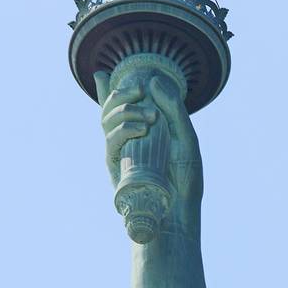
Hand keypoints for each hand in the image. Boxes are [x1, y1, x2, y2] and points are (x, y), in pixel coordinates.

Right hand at [94, 70, 203, 232]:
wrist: (180, 214)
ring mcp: (119, 153)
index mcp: (141, 132)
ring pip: (107, 121)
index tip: (100, 73)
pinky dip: (123, 130)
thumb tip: (154, 80)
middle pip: (110, 109)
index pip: (119, 108)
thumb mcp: (186, 139)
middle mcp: (126, 141)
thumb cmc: (185, 181)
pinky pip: (111, 142)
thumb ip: (174, 110)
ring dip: (125, 110)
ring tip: (149, 117)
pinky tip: (141, 129)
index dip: (104, 91)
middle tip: (140, 89)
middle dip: (121, 93)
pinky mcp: (115, 167)